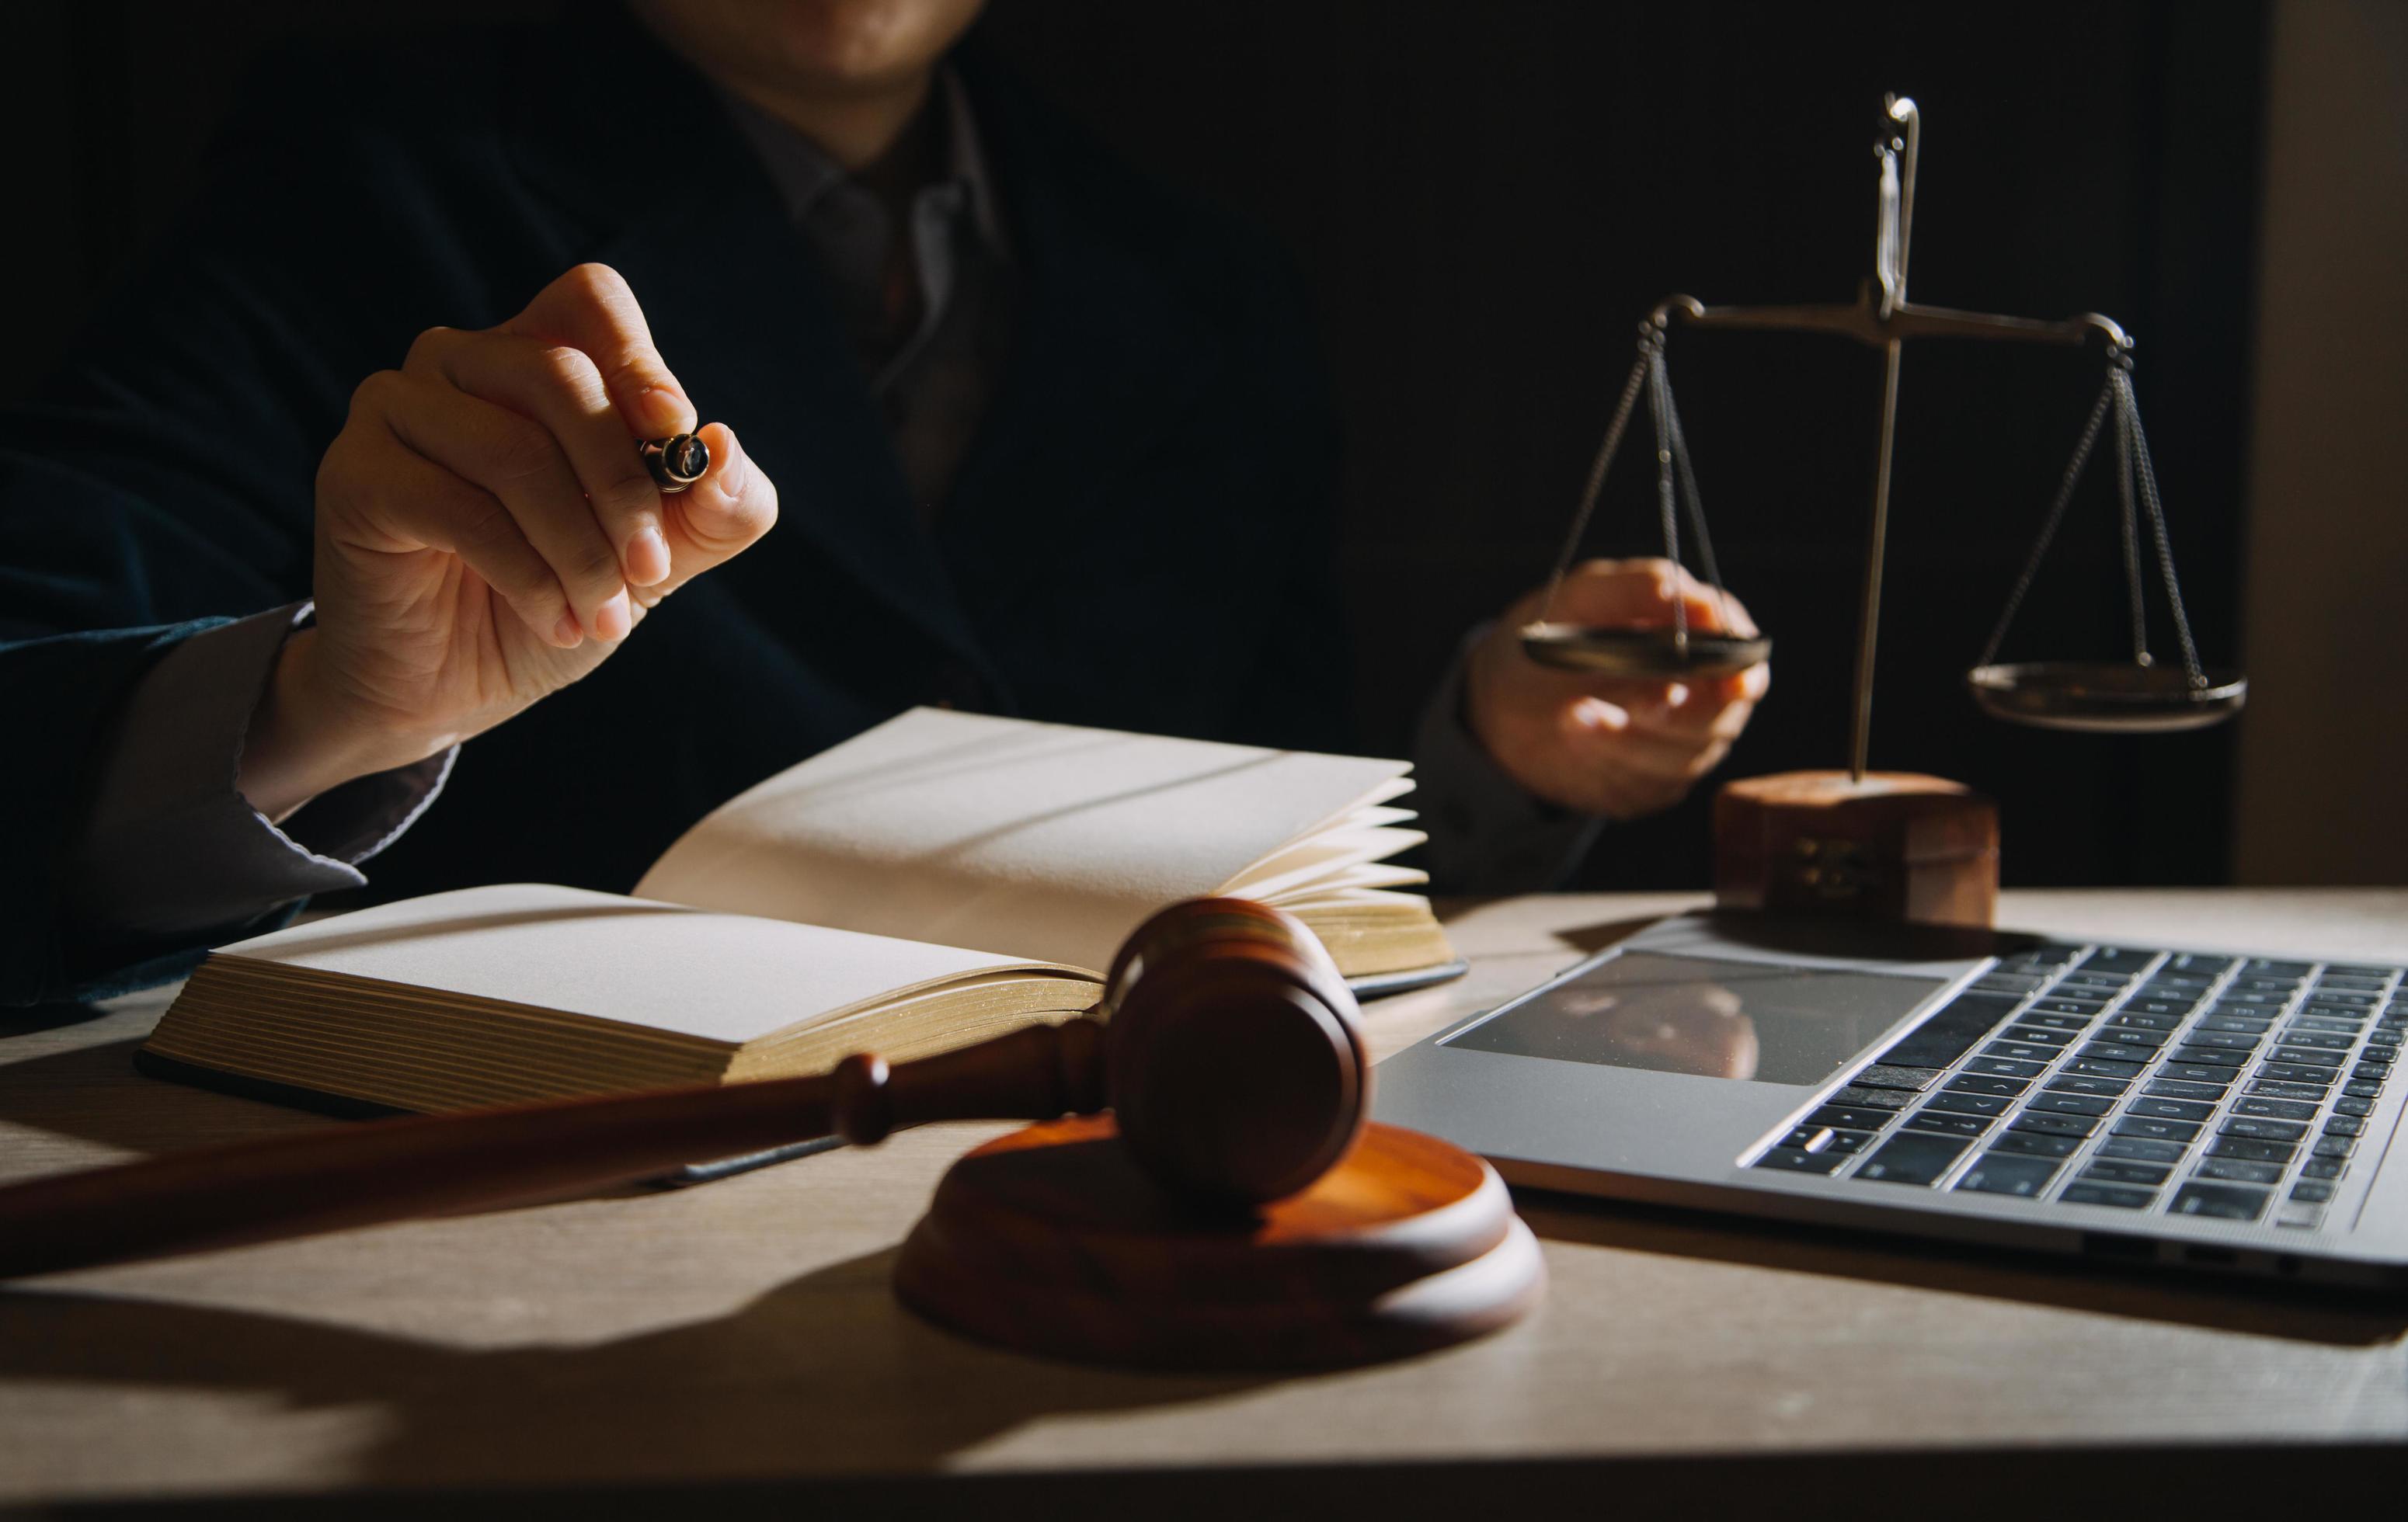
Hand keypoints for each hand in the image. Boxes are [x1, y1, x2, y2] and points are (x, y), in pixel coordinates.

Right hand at [237, 264, 778, 818]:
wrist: (455, 686)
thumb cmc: (558, 598)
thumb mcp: (659, 558)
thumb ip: (714, 508)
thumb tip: (723, 448)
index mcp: (534, 355)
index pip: (591, 300)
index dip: (640, 362)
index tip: (675, 437)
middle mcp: (458, 362)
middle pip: (560, 377)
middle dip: (625, 487)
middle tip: (652, 572)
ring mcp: (394, 408)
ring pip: (515, 450)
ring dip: (580, 550)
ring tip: (603, 618)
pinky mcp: (355, 474)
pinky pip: (459, 508)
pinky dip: (528, 577)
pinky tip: (556, 623)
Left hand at [1464, 558, 1768, 819]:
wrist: (1509, 689)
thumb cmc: (1564, 630)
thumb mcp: (1588, 595)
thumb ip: (1635, 586)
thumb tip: (1677, 589)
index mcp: (1703, 642)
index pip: (1744, 661)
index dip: (1742, 673)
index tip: (1730, 681)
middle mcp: (1703, 699)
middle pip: (1719, 719)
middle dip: (1679, 715)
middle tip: (1639, 704)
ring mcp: (1677, 747)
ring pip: (1677, 760)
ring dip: (1627, 741)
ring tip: (1576, 713)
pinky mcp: (1644, 784)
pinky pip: (1639, 787)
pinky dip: (1605, 764)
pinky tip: (1573, 736)